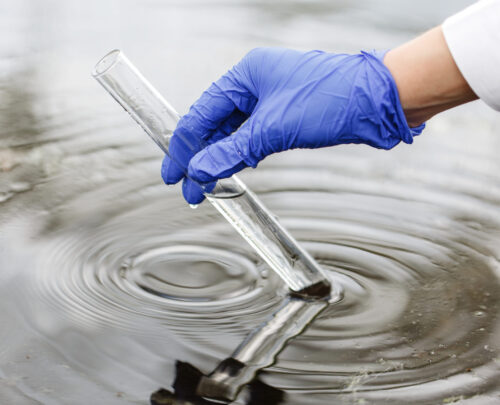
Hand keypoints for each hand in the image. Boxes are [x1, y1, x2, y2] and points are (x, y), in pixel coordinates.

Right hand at [162, 47, 423, 203]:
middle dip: (199, 157)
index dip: (183, 147)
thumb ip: (232, 151)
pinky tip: (231, 169)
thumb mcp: (274, 128)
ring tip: (206, 185)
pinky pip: (252, 136)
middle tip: (188, 188)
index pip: (201, 114)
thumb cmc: (333, 100)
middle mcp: (255, 84)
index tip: (173, 175)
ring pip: (233, 132)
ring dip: (219, 158)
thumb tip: (199, 172)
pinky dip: (240, 154)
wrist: (379, 101)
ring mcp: (271, 99)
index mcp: (245, 75)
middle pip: (214, 123)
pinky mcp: (286, 115)